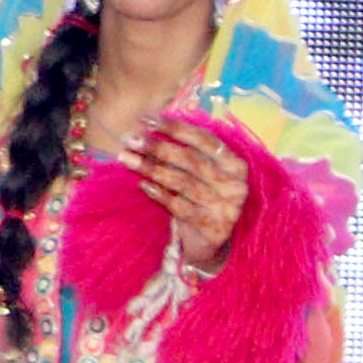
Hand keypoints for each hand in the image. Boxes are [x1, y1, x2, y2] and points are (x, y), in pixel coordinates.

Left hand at [129, 115, 250, 268]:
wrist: (211, 242)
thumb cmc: (202, 199)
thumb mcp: (201, 174)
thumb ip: (187, 152)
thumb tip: (148, 128)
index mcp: (236, 165)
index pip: (205, 140)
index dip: (175, 127)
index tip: (146, 119)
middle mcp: (236, 185)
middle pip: (192, 160)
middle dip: (158, 147)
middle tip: (130, 139)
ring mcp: (226, 208)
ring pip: (183, 183)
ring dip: (151, 168)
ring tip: (126, 158)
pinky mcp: (213, 227)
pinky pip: (179, 206)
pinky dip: (159, 194)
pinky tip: (143, 185)